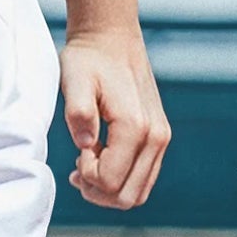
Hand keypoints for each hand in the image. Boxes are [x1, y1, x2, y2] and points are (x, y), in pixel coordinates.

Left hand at [60, 25, 169, 208]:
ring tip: (87, 164)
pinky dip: (121, 179)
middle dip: (97, 192)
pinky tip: (100, 159)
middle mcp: (156, 136)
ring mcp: (161, 138)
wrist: (112, 39)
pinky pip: (143, 177)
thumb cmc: (88, 60)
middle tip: (77, 170)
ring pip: (138, 192)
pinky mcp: (160, 138)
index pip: (109, 181)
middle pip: (127, 196)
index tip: (75, 156)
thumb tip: (84, 146)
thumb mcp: (74, 80)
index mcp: (135, 126)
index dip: (86, 178)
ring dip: (109, 188)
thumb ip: (78, 112)